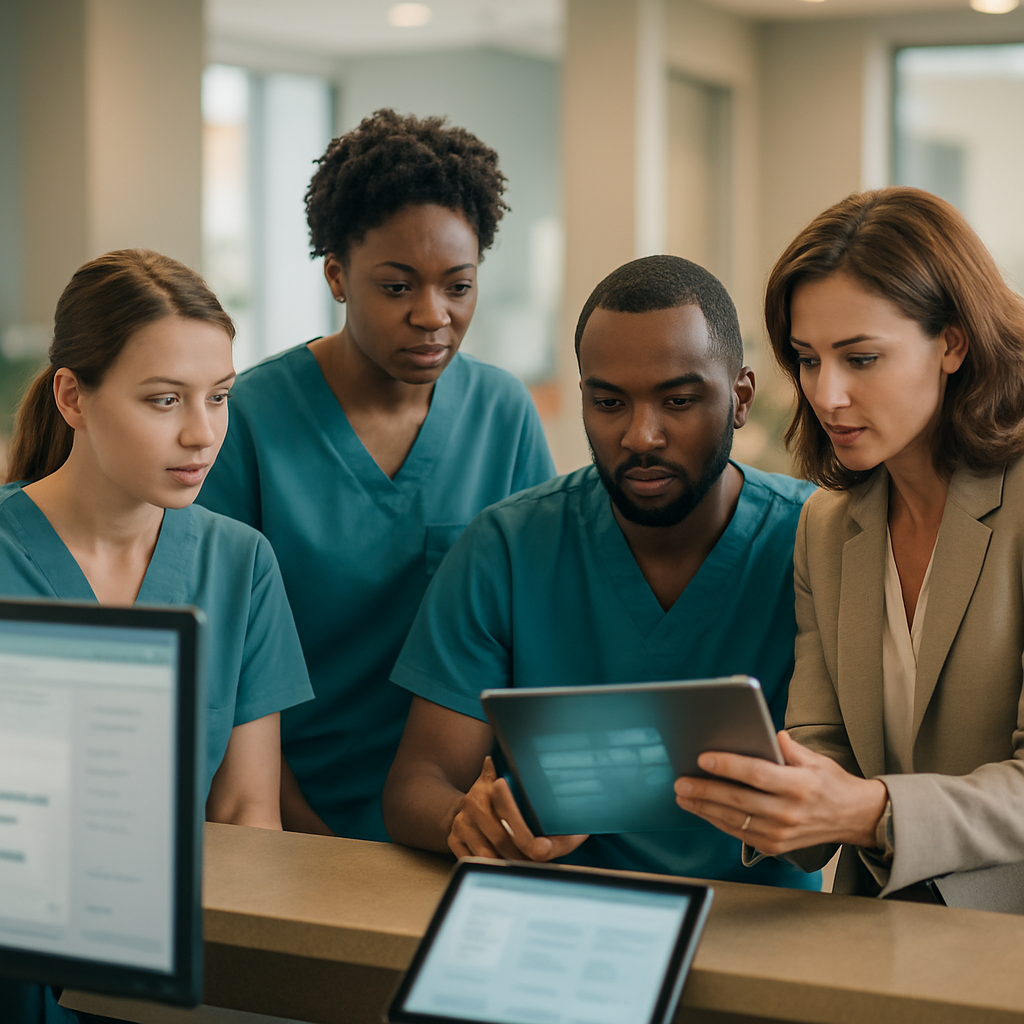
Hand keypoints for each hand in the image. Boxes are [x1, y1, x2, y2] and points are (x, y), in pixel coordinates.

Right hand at [447, 756, 588, 861]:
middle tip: (547, 864)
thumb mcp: (509, 780)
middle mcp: (473, 804)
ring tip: (535, 870)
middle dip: (527, 855)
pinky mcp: (454, 842)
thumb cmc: (494, 799)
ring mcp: (462, 825)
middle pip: (504, 839)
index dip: (528, 833)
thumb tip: (569, 789)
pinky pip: (477, 862)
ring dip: (514, 865)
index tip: (546, 849)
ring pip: (491, 855)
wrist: (454, 809)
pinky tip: (511, 872)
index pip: (509, 811)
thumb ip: (527, 778)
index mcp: (489, 785)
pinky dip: (496, 870)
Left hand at [673, 731, 887, 853]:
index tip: (703, 758)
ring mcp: (781, 833)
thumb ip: (788, 748)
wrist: (855, 818)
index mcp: (799, 785)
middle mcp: (789, 811)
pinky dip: (718, 821)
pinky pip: (739, 833)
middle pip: (739, 800)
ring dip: (704, 808)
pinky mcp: (775, 846)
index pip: (757, 774)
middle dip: (706, 790)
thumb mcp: (815, 759)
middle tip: (681, 781)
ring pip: (734, 820)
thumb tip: (767, 733)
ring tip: (683, 795)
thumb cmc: (831, 784)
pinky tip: (702, 810)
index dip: (728, 766)